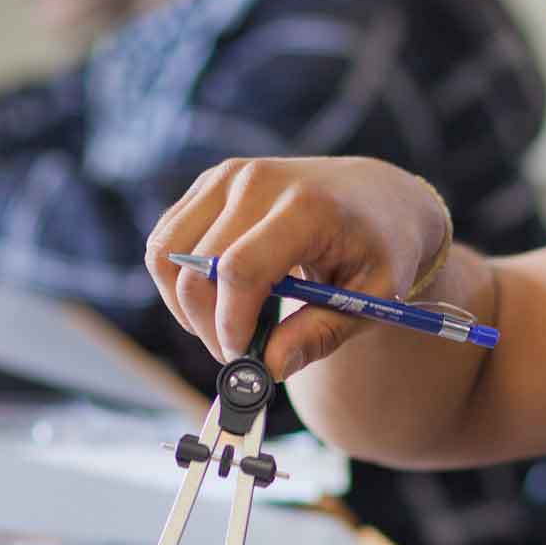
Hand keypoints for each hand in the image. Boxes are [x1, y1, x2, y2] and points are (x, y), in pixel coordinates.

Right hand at [146, 157, 449, 378]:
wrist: (375, 196)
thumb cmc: (379, 250)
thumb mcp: (372, 299)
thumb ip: (321, 334)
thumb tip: (270, 367)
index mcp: (306, 207)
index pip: (241, 270)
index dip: (231, 324)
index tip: (244, 356)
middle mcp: (258, 182)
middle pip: (195, 268)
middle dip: (207, 324)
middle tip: (238, 353)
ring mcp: (227, 177)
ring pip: (166, 254)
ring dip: (184, 305)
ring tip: (226, 325)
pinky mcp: (209, 183)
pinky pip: (166, 241)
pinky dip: (179, 280)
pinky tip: (218, 297)